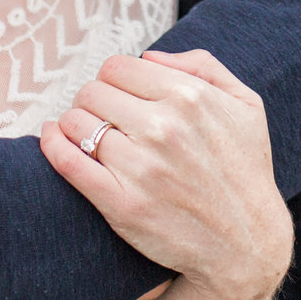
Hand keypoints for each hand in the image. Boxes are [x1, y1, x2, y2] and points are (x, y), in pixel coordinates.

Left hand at [42, 49, 289, 299]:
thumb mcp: (246, 106)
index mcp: (189, 98)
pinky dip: (53, 146)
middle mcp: (163, 129)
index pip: (118, 67)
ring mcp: (141, 168)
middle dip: (93, 101)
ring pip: (76, 123)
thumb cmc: (245, 170)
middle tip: (102, 118)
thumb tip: (148, 56)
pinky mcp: (122, 205)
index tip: (118, 97)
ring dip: (74, 125)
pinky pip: (69, 162)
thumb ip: (203, 66)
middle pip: (92, 92)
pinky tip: (53, 139)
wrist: (247, 243)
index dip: (113, 79)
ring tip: (86, 135)